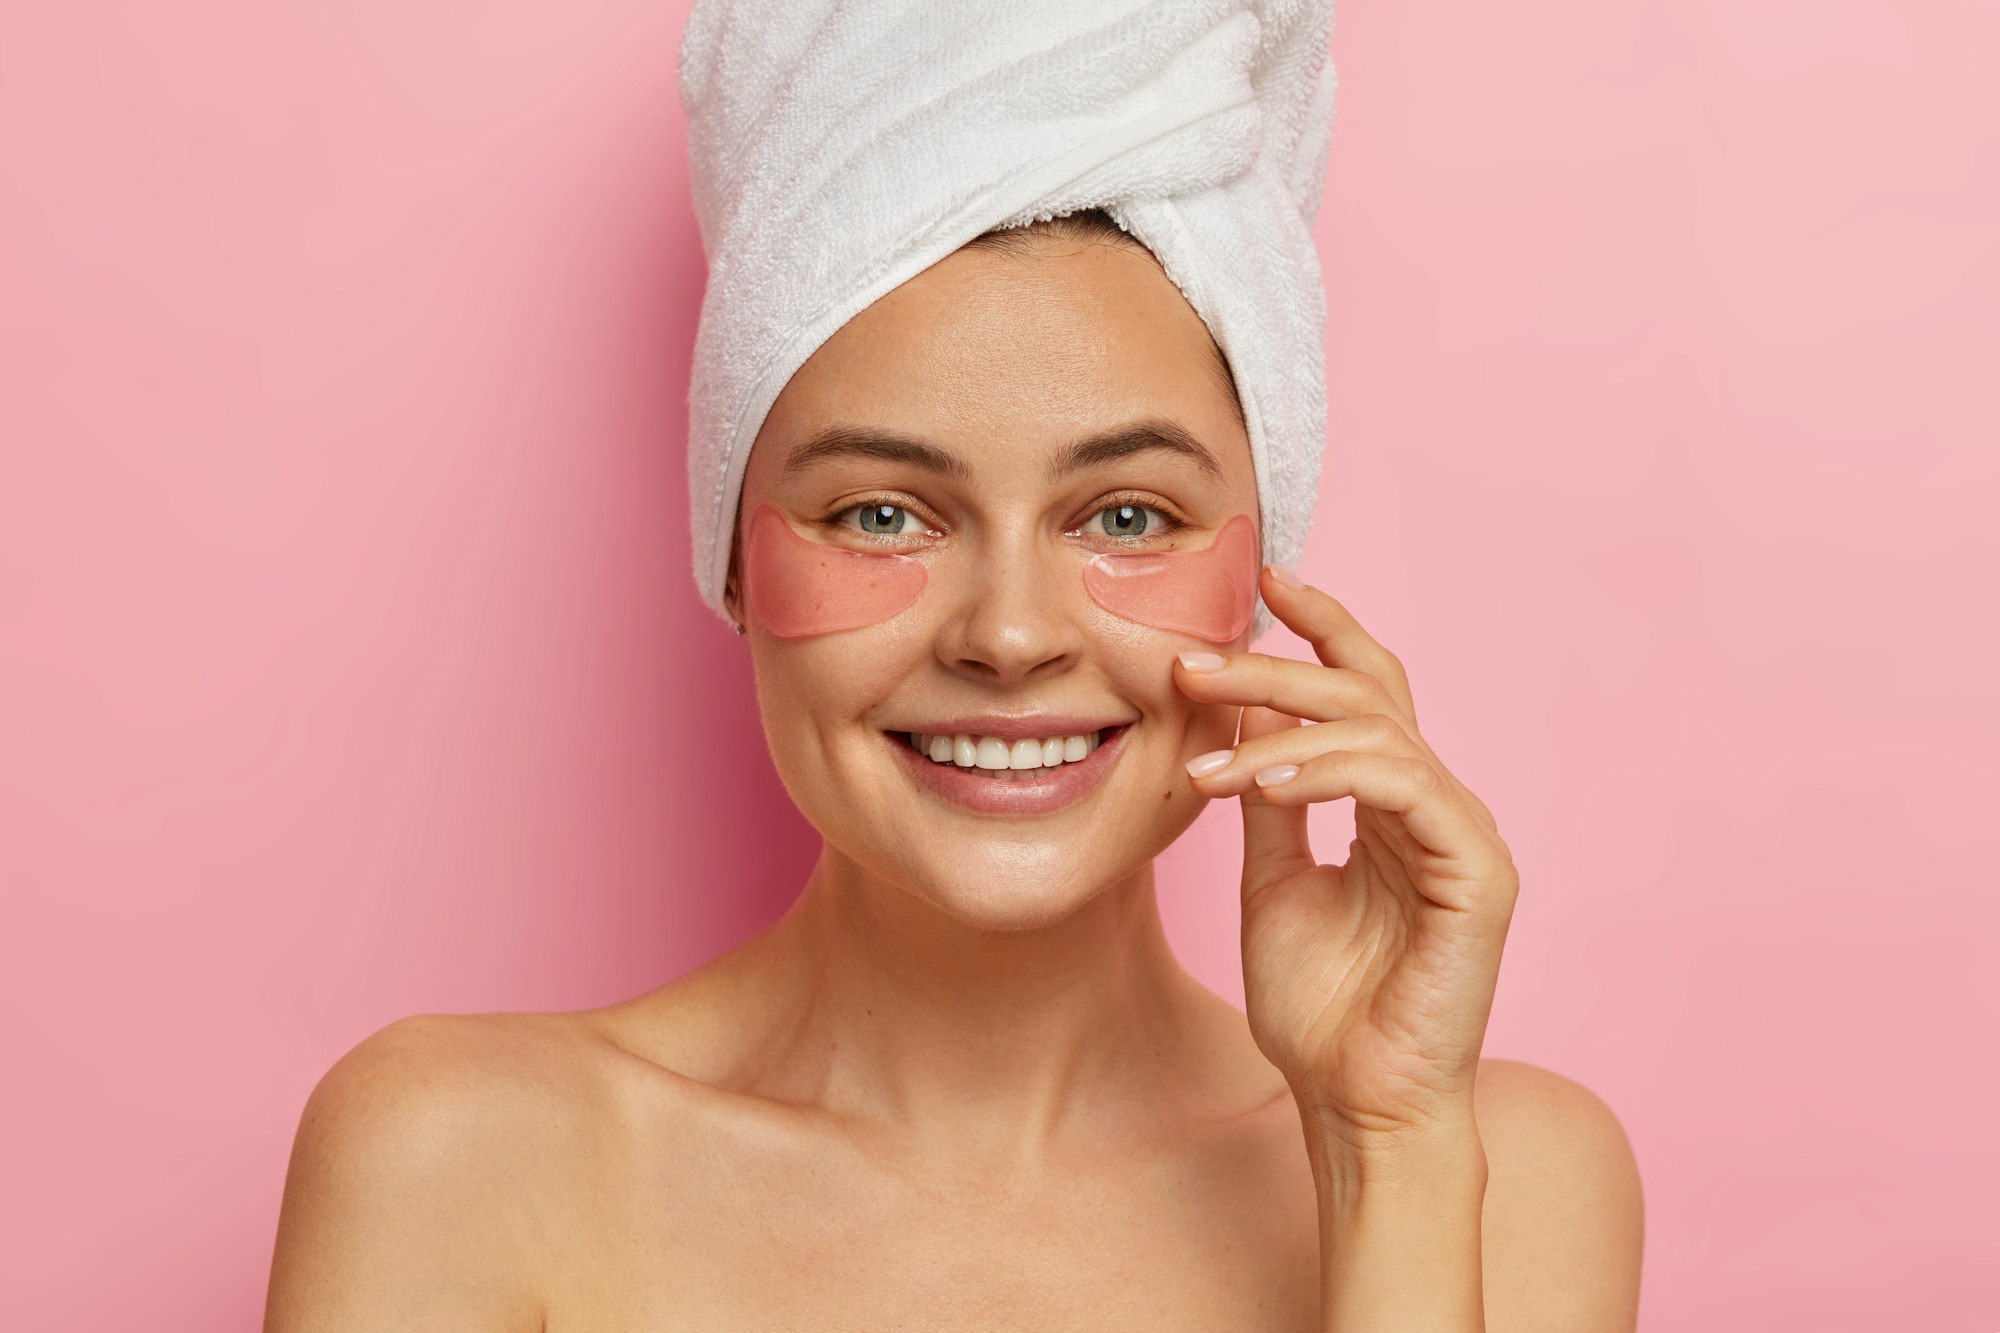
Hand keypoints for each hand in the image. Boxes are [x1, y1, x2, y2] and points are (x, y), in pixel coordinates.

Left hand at [1174, 566, 1519, 1146]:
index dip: (1323, 628)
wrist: (1356, 1102)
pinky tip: (1262, 784)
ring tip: (1204, 762)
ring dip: (1280, 729)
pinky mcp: (1479, 870)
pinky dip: (1328, 772)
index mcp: (1394, 805)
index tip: (1264, 581)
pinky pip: (1404, 785)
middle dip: (1277, 665)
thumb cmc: (1321, 1008)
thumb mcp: (1272, 880)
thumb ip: (1269, 799)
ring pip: (1379, 731)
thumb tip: (1241, 716)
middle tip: (1193, 661)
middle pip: (1368, 692)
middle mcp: (1436, 806)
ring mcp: (1464, 834)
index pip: (1366, 690)